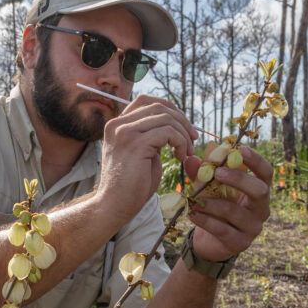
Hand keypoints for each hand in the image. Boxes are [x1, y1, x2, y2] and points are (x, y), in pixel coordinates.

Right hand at [97, 95, 197, 220]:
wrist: (114, 206)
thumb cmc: (131, 185)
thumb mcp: (142, 153)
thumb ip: (151, 136)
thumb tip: (174, 124)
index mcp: (117, 125)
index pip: (146, 101)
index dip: (169, 109)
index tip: (183, 126)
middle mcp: (118, 124)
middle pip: (159, 106)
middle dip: (182, 121)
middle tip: (192, 139)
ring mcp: (125, 133)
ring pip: (166, 118)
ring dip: (183, 134)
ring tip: (186, 153)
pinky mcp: (136, 144)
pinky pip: (168, 132)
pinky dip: (180, 142)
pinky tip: (180, 157)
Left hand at [182, 146, 271, 260]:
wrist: (210, 242)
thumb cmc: (215, 210)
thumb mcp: (209, 190)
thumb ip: (201, 174)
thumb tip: (190, 159)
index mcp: (259, 192)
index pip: (266, 173)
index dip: (257, 160)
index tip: (242, 149)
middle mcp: (261, 209)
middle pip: (259, 191)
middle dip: (238, 179)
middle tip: (217, 173)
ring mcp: (253, 228)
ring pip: (235, 212)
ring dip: (212, 204)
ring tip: (194, 200)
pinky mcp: (240, 243)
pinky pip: (222, 229)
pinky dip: (205, 220)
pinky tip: (192, 214)